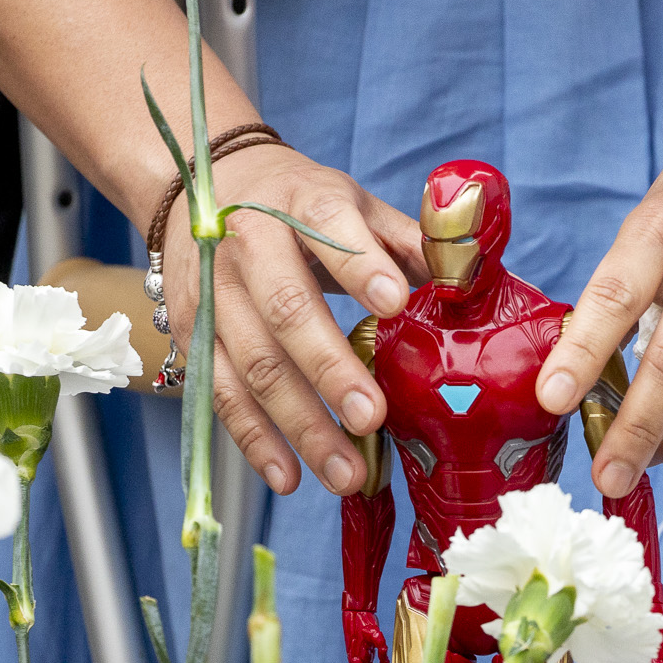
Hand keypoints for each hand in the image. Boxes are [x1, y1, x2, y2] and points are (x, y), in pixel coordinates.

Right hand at [156, 144, 423, 497]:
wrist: (205, 184)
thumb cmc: (299, 204)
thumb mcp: (355, 202)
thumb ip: (409, 241)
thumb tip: (469, 281)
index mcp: (301, 202)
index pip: (328, 228)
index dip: (359, 265)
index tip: (395, 301)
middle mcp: (248, 246)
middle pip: (285, 311)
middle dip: (329, 368)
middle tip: (371, 417)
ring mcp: (214, 294)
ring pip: (252, 367)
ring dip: (299, 425)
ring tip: (345, 473)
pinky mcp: (194, 335)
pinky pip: (221, 395)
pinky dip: (254, 442)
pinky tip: (290, 478)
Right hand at [342, 609, 389, 662]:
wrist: (357, 614)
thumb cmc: (362, 622)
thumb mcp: (372, 631)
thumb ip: (379, 643)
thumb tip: (384, 653)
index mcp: (356, 657)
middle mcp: (357, 660)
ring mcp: (360, 658)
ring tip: (385, 662)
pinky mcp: (364, 654)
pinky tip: (384, 659)